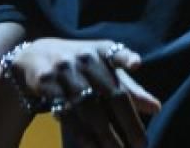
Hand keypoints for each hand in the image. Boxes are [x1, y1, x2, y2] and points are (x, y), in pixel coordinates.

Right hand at [6, 38, 161, 147]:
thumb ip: (129, 87)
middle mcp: (84, 58)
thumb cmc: (80, 66)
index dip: (125, 58)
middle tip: (140, 144)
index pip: (115, 54)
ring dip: (106, 133)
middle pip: (109, 92)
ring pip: (88, 107)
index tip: (136, 64)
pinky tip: (94, 147)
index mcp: (101, 51)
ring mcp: (64, 71)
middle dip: (127, 121)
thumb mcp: (103, 69)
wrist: (34, 57)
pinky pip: (67, 114)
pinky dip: (82, 133)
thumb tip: (156, 108)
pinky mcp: (47, 85)